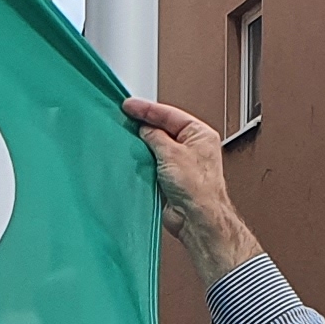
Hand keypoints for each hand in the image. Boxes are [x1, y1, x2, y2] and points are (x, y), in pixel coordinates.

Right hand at [123, 98, 257, 269]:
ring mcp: (181, 163)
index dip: (147, 109)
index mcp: (199, 134)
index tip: (130, 105)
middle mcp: (192, 147)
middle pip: (163, 129)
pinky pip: (153, 164)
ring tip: (126, 136)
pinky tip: (133, 157)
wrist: (196, 218)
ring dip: (142, 144)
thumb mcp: (171, 153)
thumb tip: (145, 129)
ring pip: (156, 147)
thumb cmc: (198, 189)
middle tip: (125, 117)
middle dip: (144, 125)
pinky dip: (143, 161)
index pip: (170, 114)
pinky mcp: (170, 179)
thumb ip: (155, 137)